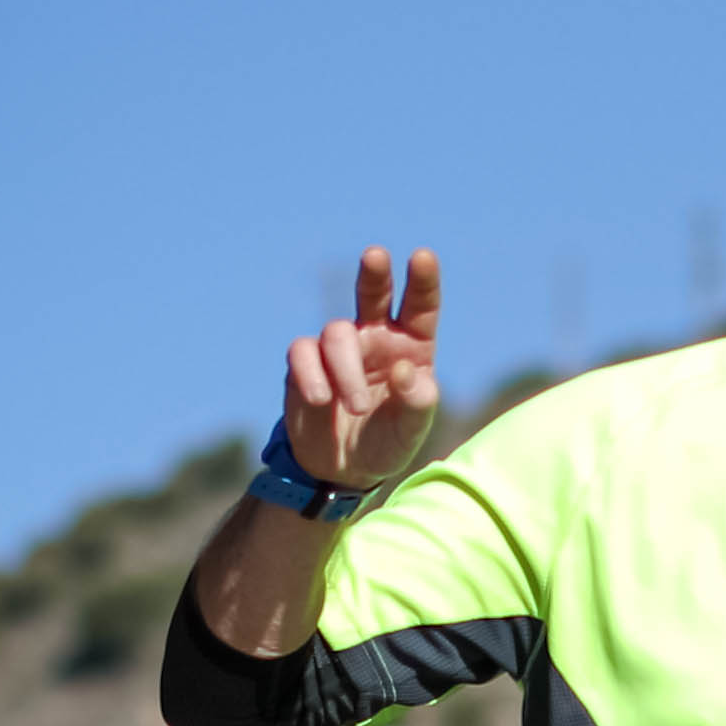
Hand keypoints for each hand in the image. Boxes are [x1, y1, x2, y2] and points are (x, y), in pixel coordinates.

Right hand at [281, 244, 439, 493]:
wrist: (342, 470)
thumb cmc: (386, 443)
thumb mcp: (411, 432)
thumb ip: (417, 404)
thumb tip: (407, 369)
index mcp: (411, 346)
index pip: (420, 307)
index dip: (422, 280)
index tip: (422, 256)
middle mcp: (375, 337)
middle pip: (374, 293)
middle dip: (374, 273)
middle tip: (376, 256)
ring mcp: (339, 348)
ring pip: (336, 332)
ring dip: (346, 368)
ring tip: (356, 406)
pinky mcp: (306, 363)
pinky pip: (302, 352)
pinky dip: (311, 374)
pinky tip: (321, 399)